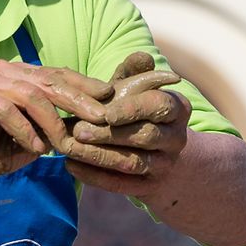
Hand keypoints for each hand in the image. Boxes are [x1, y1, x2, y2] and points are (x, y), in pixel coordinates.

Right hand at [0, 59, 113, 198]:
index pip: (57, 74)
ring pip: (29, 94)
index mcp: (18, 73)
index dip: (85, 85)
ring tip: (65, 144)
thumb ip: (58, 123)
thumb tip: (97, 119)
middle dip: (78, 100)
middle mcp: (1, 70)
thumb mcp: (36, 136)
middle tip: (101, 118)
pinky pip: (5, 110)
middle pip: (48, 81)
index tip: (110, 98)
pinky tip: (37, 148)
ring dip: (51, 122)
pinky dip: (24, 130)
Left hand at [64, 52, 189, 194]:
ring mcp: (165, 165)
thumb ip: (134, 73)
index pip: (159, 106)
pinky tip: (71, 167)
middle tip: (77, 130)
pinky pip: (122, 185)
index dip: (133, 109)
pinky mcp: (149, 188)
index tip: (106, 112)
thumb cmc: (139, 113)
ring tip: (68, 148)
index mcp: (178, 109)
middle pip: (144, 136)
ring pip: (132, 162)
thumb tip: (141, 56)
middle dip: (109, 134)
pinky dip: (95, 177)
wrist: (161, 157)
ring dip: (98, 156)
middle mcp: (177, 138)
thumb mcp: (138, 91)